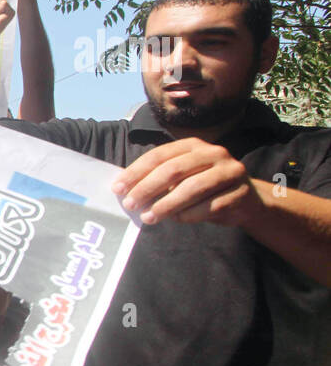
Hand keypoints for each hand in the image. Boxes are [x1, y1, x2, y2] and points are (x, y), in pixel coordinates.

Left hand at [112, 137, 259, 225]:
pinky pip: (209, 206)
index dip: (136, 172)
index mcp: (193, 145)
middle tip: (130, 204)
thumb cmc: (204, 187)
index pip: (159, 155)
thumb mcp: (182, 177)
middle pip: (173, 170)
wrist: (247, 200)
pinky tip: (175, 220)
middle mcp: (213, 153)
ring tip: (148, 217)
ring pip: (192, 188)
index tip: (118, 188)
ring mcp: (230, 171)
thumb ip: (159, 179)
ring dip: (166, 205)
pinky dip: (189, 215)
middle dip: (147, 188)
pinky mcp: (241, 192)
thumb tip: (126, 191)